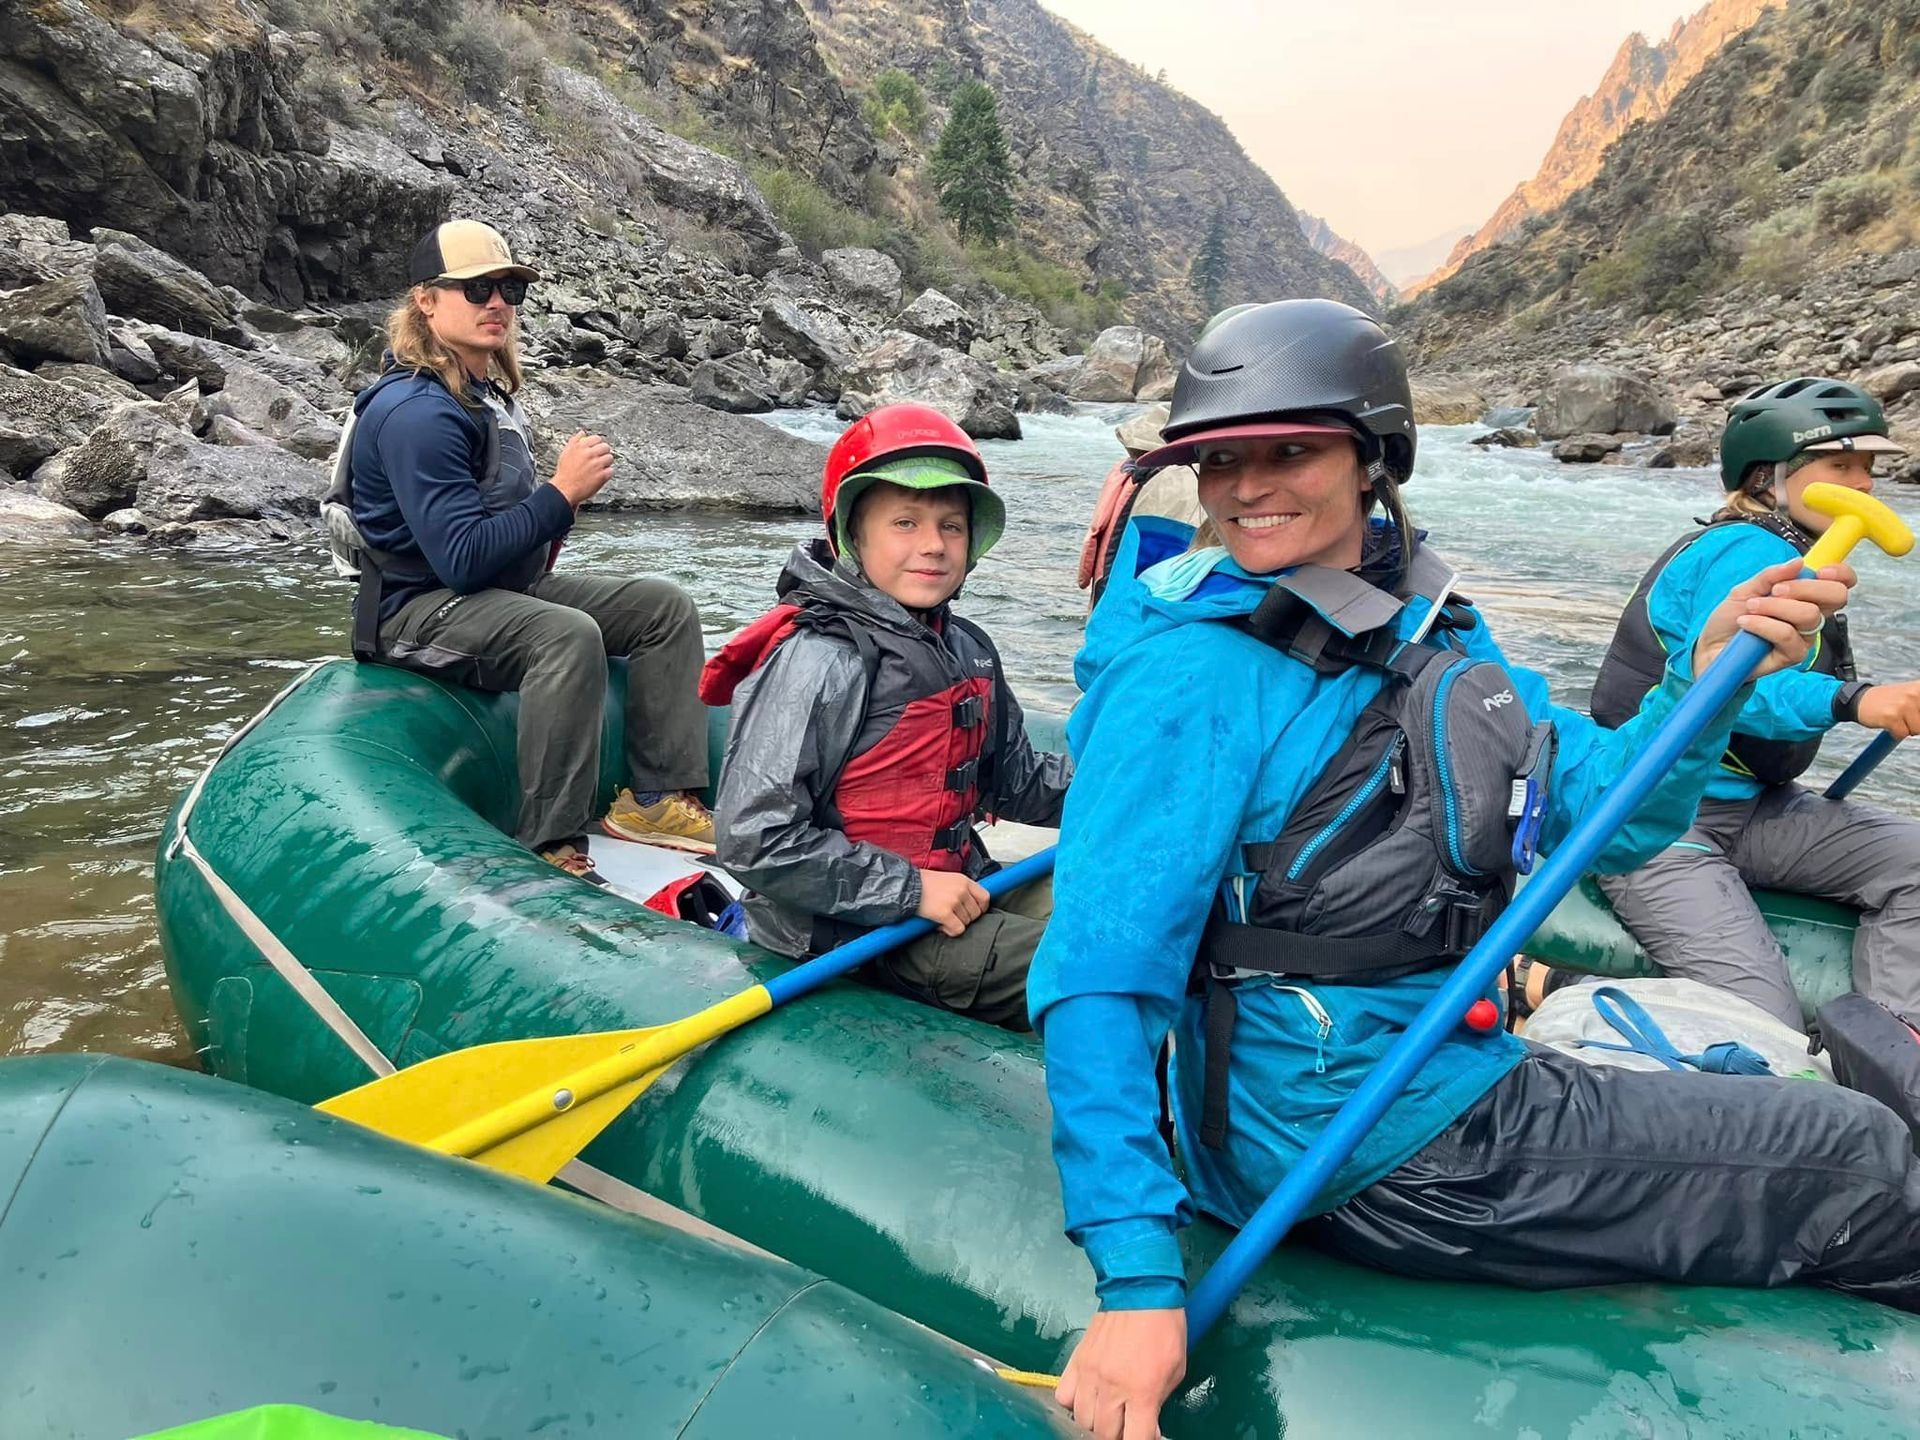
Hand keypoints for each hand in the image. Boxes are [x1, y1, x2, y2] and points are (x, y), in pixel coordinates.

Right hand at [550, 431, 613, 505]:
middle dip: (604, 452)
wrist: (565, 489)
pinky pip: (611, 470)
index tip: (597, 448)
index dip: (598, 443)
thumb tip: (582, 432)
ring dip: (606, 463)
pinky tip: (600, 475)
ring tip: (599, 468)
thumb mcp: (566, 453)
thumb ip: (575, 441)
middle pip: (606, 447)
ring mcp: (597, 465)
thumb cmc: (565, 472)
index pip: (597, 439)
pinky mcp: (602, 475)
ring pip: (610, 458)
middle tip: (600, 458)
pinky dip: (607, 473)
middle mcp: (590, 454)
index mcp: (581, 447)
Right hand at [915, 870, 989, 936]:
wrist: (906, 886)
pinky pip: (958, 929)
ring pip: (967, 922)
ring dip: (955, 924)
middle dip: (965, 919)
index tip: (974, 912)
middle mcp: (961, 890)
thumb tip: (970, 904)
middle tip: (952, 917)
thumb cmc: (923, 883)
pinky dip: (950, 931)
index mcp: (963, 880)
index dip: (981, 909)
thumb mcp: (947, 879)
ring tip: (943, 919)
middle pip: (976, 913)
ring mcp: (954, 901)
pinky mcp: (945, 913)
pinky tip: (941, 926)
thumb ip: (960, 889)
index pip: (985, 897)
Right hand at [1055, 1309, 1185, 1439]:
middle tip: (1129, 1422)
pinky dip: (1074, 1402)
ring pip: (1082, 1419)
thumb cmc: (1165, 1330)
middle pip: (1105, 1434)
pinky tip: (1088, 1395)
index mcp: (1142, 1392)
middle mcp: (1111, 1388)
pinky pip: (1064, 1396)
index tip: (1144, 1436)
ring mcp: (1089, 1374)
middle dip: (1119, 1434)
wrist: (1140, 1290)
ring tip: (1109, 1411)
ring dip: (1097, 1421)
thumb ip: (1159, 1403)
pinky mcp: (1076, 1361)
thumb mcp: (1175, 1371)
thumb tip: (1148, 1427)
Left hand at [1693, 559, 1854, 680]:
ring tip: (1750, 608)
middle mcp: (1811, 616)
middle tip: (1775, 590)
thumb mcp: (1745, 590)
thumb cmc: (1731, 618)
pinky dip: (1763, 625)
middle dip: (1805, 587)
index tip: (1820, 570)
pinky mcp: (1792, 656)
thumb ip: (1770, 576)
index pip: (1841, 583)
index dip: (1841, 574)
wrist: (1710, 646)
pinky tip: (1746, 623)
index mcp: (1806, 597)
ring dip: (1775, 607)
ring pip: (1809, 615)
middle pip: (1836, 597)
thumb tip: (1798, 562)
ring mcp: (1804, 637)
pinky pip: (1787, 635)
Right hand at [1857, 680, 1919, 738]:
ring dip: (1907, 729)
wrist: (1861, 699)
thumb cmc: (1890, 700)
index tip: (1915, 715)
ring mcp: (1903, 704)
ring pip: (1917, 730)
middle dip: (1917, 724)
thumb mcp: (1913, 695)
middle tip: (1907, 716)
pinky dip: (1896, 733)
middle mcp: (1915, 693)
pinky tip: (1888, 722)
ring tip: (1897, 718)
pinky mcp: (1892, 716)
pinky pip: (1902, 734)